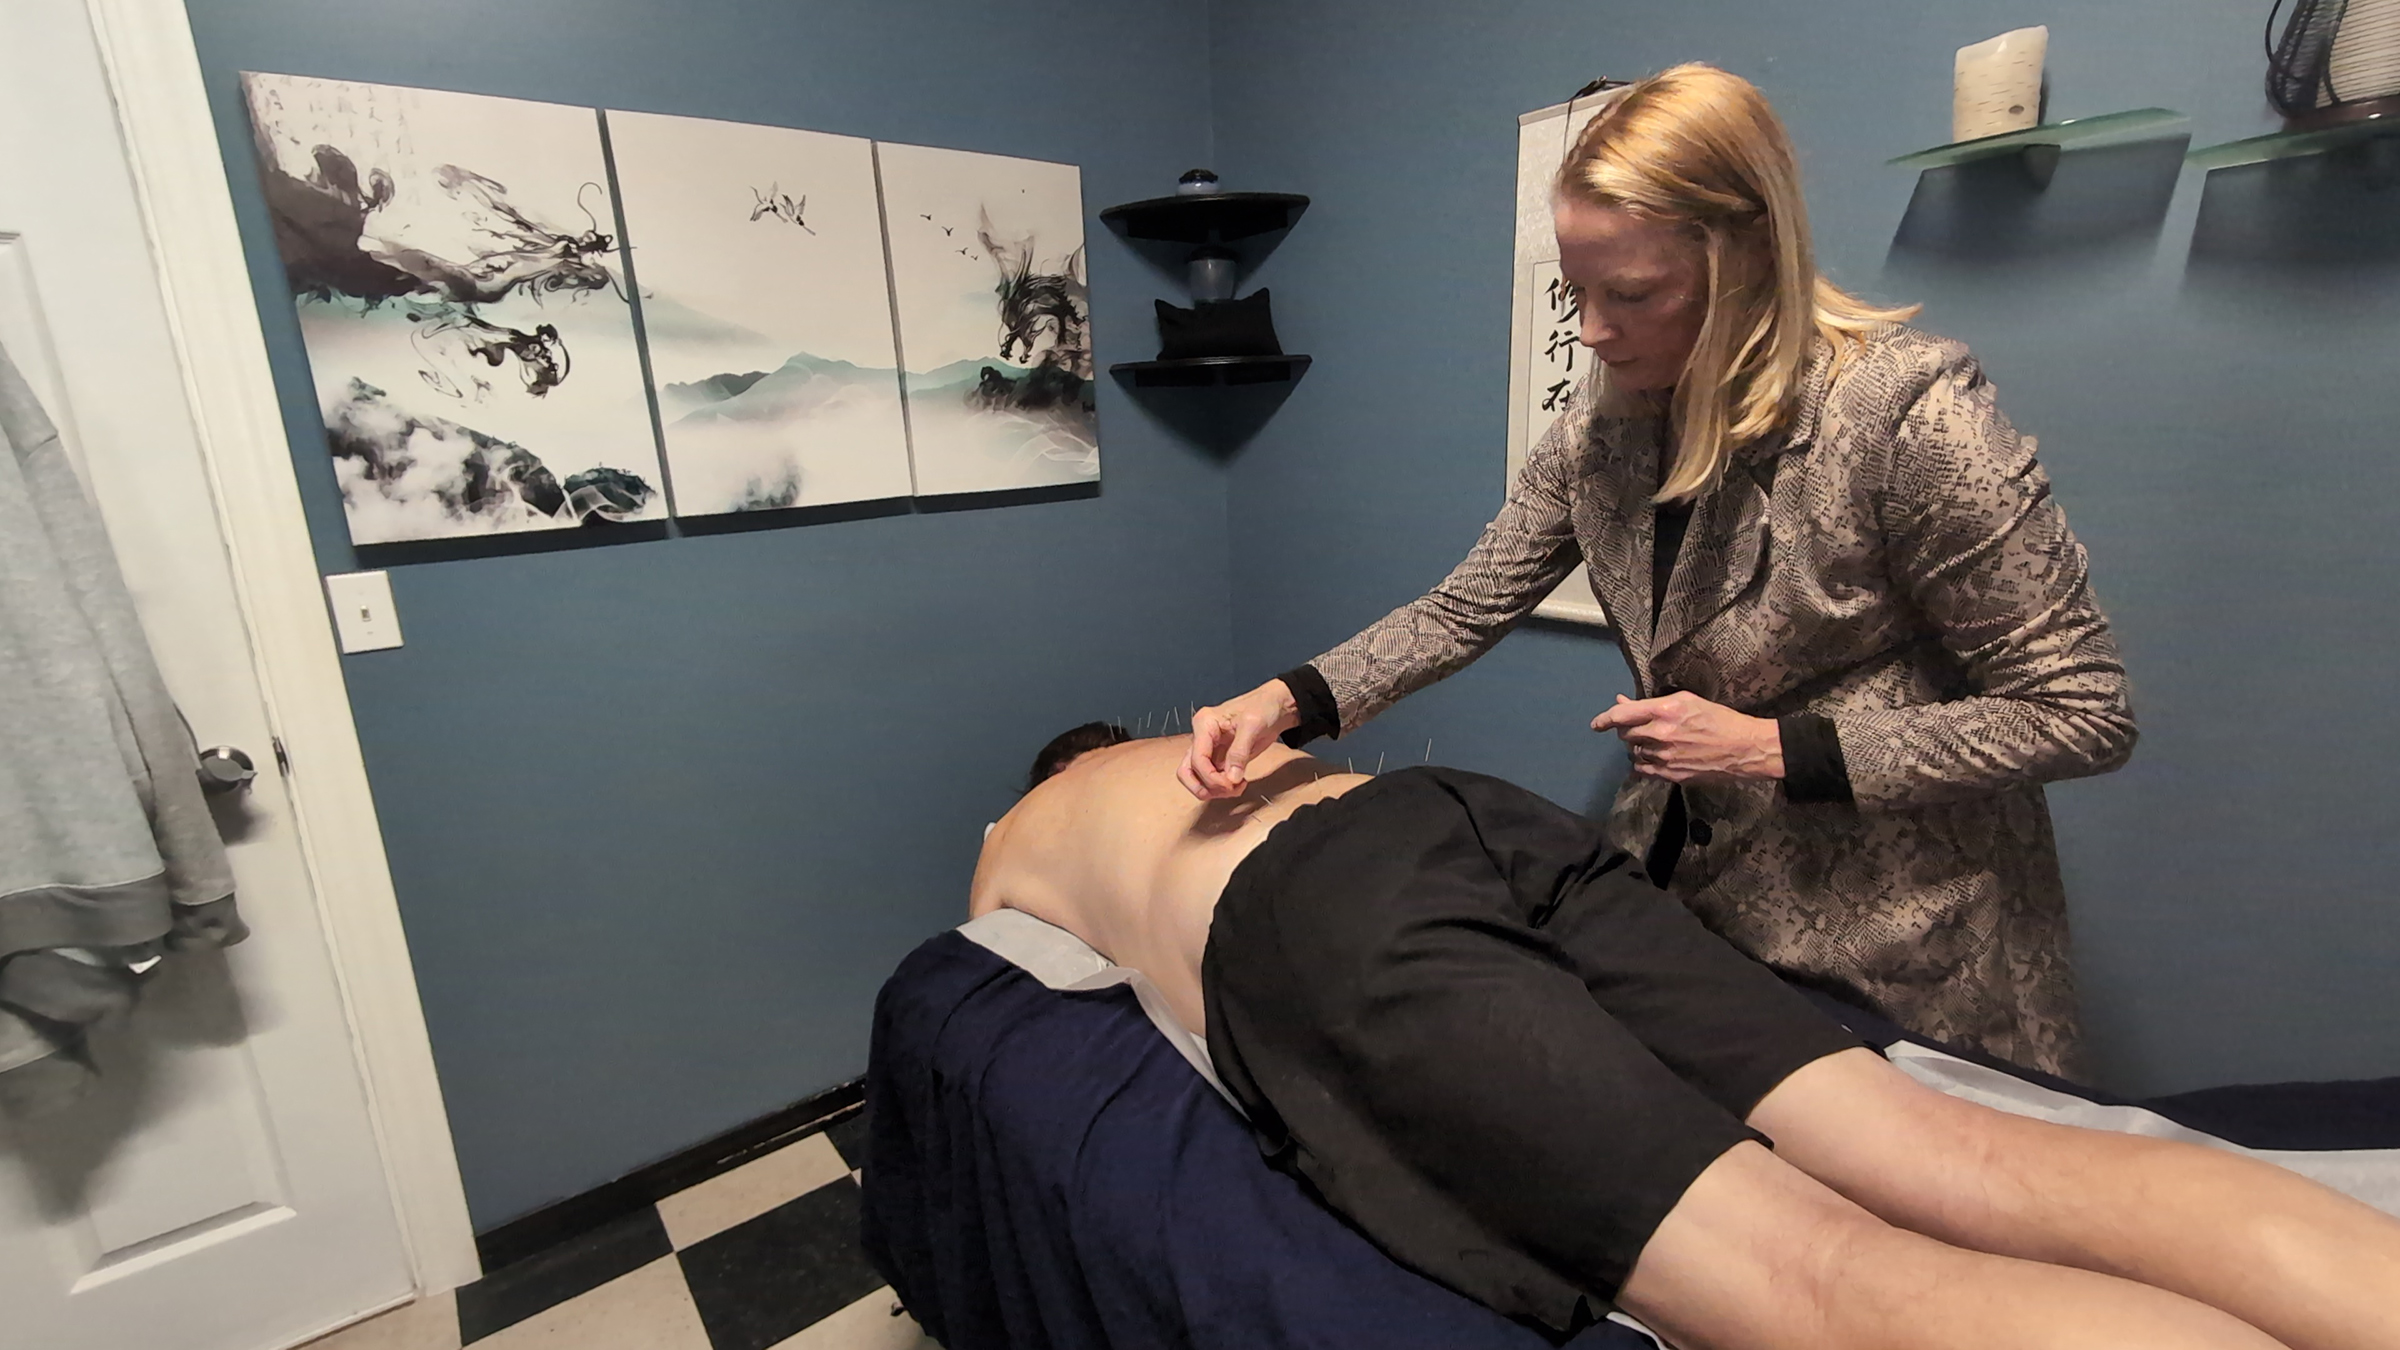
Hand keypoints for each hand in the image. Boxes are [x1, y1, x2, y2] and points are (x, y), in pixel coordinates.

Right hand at [1179, 680, 1301, 799]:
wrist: (1276, 706)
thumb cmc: (1263, 706)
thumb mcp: (1252, 725)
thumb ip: (1239, 752)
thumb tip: (1231, 778)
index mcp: (1204, 724)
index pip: (1197, 758)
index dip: (1211, 777)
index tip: (1230, 784)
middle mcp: (1202, 738)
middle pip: (1187, 771)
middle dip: (1206, 786)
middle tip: (1228, 790)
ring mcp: (1210, 750)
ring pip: (1198, 778)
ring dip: (1214, 790)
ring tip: (1236, 787)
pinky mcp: (1220, 759)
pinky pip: (1213, 779)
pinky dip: (1223, 787)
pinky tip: (1239, 783)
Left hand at [1590, 692, 1783, 784]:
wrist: (1744, 748)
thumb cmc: (1719, 719)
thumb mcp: (1686, 701)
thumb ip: (1650, 704)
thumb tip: (1622, 702)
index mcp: (1664, 711)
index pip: (1622, 715)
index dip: (1605, 719)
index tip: (1597, 724)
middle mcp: (1660, 735)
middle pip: (1625, 735)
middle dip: (1627, 730)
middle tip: (1637, 727)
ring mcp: (1665, 757)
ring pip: (1633, 753)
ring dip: (1636, 747)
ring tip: (1652, 741)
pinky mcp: (1671, 775)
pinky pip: (1644, 770)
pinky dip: (1643, 763)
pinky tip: (1652, 757)